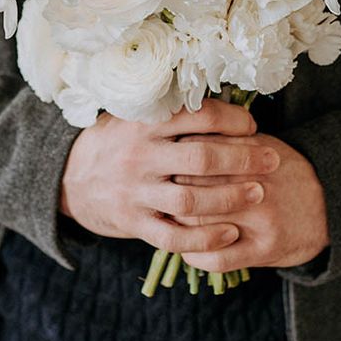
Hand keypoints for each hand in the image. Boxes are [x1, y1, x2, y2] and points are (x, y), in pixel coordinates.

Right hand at [61, 99, 280, 252]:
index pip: (196, 116)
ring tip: (259, 192)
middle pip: (201, 158)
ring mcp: (135, 192)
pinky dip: (205, 239)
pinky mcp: (132, 223)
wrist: (67, 178)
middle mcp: (139, 156)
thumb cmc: (113, 143)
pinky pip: (173, 237)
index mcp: (143, 124)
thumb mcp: (131, 117)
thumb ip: (167, 113)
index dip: (231, 119)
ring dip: (231, 197)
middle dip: (244, 158)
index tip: (251, 124)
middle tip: (272, 159)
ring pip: (191, 199)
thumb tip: (220, 101)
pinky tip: (231, 233)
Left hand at [175, 133, 329, 271]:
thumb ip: (222, 139)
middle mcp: (255, 185)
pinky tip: (188, 247)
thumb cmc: (283, 170)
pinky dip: (195, 254)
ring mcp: (260, 220)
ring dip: (178, 224)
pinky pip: (218, 258)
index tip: (163, 166)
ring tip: (168, 219)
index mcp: (250, 155)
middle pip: (193, 189)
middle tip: (159, 195)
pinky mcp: (265, 250)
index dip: (173, 162)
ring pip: (200, 223)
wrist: (331, 203)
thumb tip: (176, 135)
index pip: (196, 156)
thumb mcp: (258, 144)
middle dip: (170, 192)